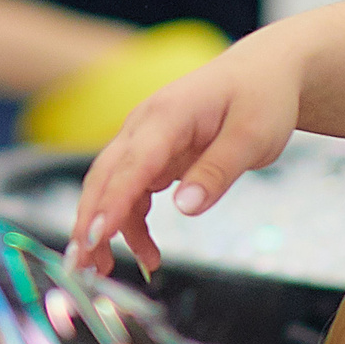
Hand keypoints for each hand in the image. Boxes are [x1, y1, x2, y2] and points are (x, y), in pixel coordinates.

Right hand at [69, 29, 304, 274]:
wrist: (264, 72)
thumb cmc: (260, 97)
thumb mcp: (252, 136)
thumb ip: (217, 172)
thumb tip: (185, 209)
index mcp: (168, 115)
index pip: (132, 164)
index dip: (112, 202)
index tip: (96, 237)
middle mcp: (145, 125)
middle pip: (104, 177)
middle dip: (88, 222)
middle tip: (80, 266)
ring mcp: (144, 140)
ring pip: (110, 188)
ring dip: (104, 229)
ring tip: (103, 271)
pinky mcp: (151, 156)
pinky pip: (131, 193)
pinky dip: (130, 225)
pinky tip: (146, 254)